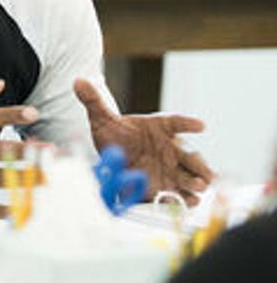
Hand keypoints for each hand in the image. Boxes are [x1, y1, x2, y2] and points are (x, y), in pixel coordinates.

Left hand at [73, 78, 213, 203]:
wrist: (111, 154)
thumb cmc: (113, 133)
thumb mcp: (101, 118)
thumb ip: (94, 101)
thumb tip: (78, 81)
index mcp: (159, 126)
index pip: (175, 122)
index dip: (188, 124)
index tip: (200, 126)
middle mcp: (170, 147)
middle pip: (189, 154)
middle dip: (198, 163)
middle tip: (205, 172)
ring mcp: (170, 167)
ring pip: (189, 173)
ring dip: (196, 180)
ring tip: (199, 186)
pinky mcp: (164, 184)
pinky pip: (177, 191)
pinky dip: (184, 197)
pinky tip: (190, 202)